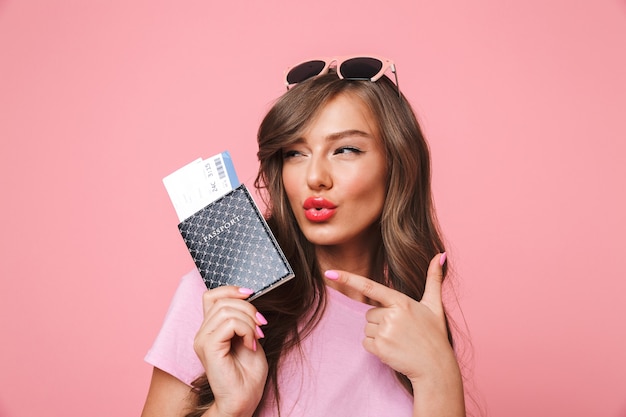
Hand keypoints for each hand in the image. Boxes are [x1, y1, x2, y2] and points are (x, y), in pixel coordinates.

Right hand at [193, 286, 268, 416]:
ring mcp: (203, 340)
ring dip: (249, 321)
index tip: (251, 294)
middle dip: (248, 308)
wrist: (244, 399)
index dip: (231, 289)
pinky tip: (250, 344)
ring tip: (256, 337)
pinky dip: (245, 330)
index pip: (211, 295)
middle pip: (223, 300)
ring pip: (227, 310)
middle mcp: (202, 333)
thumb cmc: (248, 374)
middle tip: (261, 325)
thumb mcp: (249, 337)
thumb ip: (243, 319)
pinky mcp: (208, 347)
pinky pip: (228, 323)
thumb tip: (248, 297)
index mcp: (211, 329)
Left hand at [324, 253, 457, 384]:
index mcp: (402, 301)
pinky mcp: (379, 348)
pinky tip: (392, 350)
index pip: (370, 286)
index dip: (348, 278)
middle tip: (401, 330)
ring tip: (399, 341)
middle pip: (369, 313)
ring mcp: (384, 332)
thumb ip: (434, 279)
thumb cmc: (435, 335)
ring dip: (378, 335)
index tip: (330, 272)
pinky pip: (365, 343)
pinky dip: (376, 347)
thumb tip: (441, 255)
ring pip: (367, 328)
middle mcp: (391, 315)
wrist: (436, 368)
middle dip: (381, 321)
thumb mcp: (435, 305)